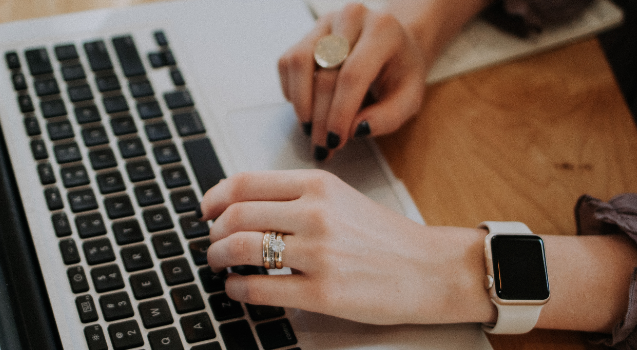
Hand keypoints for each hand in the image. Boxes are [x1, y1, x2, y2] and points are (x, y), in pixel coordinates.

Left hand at [199, 170, 492, 324]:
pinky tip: (237, 289)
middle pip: (236, 215)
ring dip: (218, 258)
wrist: (431, 269)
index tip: (205, 209)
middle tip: (211, 243)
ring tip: (220, 265)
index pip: (246, 182)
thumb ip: (296, 197)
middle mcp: (316, 214)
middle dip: (213, 232)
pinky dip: (237, 289)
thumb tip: (243, 205)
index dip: (215, 197)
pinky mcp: (323, 293)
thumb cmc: (386, 237)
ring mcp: (319, 253)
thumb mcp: (341, 199)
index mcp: (318, 185)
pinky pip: (260, 288)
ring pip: (242, 249)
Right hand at [278, 4, 425, 160]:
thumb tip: (355, 130)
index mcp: (383, 31)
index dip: (340, 112)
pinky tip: (307, 108)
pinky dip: (292, 91)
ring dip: (301, 103)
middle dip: (321, 118)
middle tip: (322, 145)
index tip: (335, 140)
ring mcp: (326, 23)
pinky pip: (288, 63)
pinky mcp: (307, 33)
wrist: (393, 44)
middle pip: (325, 74)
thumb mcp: (409, 98)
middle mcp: (352, 18)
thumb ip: (388, 117)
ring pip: (299, 63)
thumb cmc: (400, 72)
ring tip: (310, 128)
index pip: (353, 74)